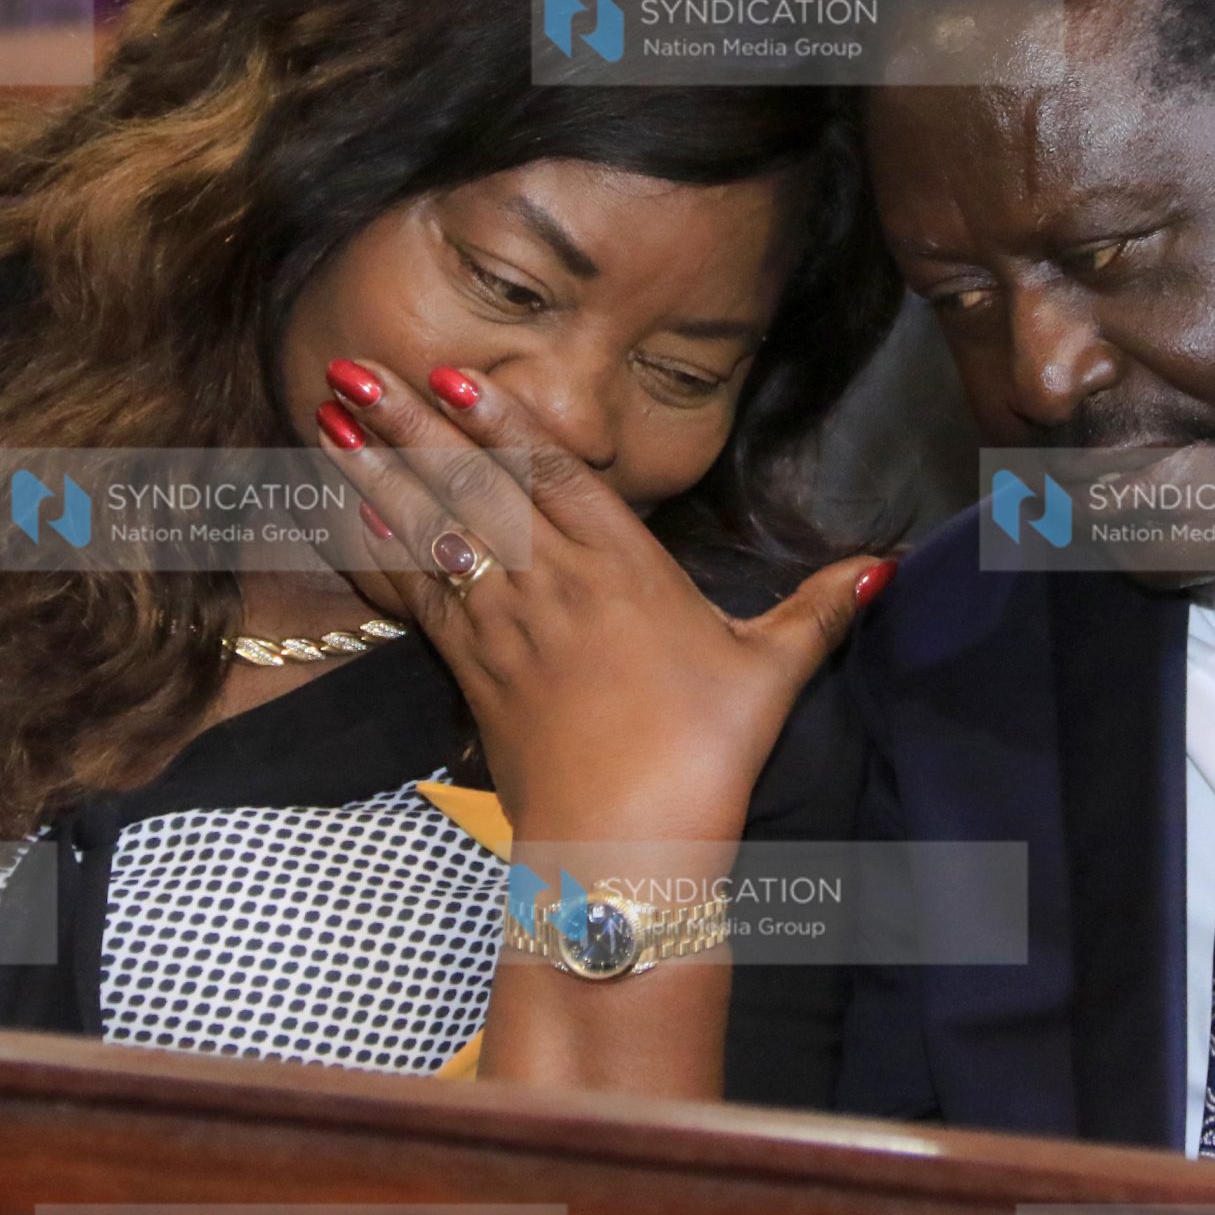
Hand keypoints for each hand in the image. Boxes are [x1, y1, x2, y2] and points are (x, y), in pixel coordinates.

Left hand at [311, 360, 894, 844]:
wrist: (626, 848)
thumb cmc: (704, 755)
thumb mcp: (771, 672)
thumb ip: (818, 608)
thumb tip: (887, 565)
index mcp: (626, 571)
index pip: (557, 476)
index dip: (506, 421)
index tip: (457, 372)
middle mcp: (554, 586)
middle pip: (475, 488)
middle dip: (412, 424)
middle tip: (355, 366)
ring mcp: (505, 629)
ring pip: (432, 531)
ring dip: (378, 470)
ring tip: (327, 416)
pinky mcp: (474, 674)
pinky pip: (417, 595)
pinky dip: (380, 547)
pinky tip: (348, 510)